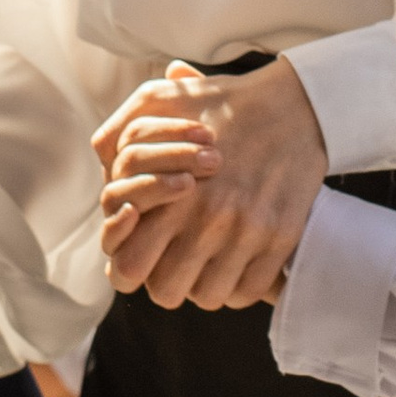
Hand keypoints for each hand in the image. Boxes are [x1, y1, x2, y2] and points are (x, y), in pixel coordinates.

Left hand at [92, 56, 325, 309]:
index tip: (143, 254)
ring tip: (209, 260)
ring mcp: (245, 232)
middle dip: (166, 280)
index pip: (128, 267)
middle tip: (176, 261)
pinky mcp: (280, 238)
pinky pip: (248, 291)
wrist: (294, 106)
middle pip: (166, 292)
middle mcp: (206, 220)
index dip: (130, 267)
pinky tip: (237, 262)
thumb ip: (120, 130)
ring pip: (209, 296)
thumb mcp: (160, 100)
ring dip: (205, 283)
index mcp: (170, 194)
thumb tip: (101, 157)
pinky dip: (240, 284)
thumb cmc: (221, 104)